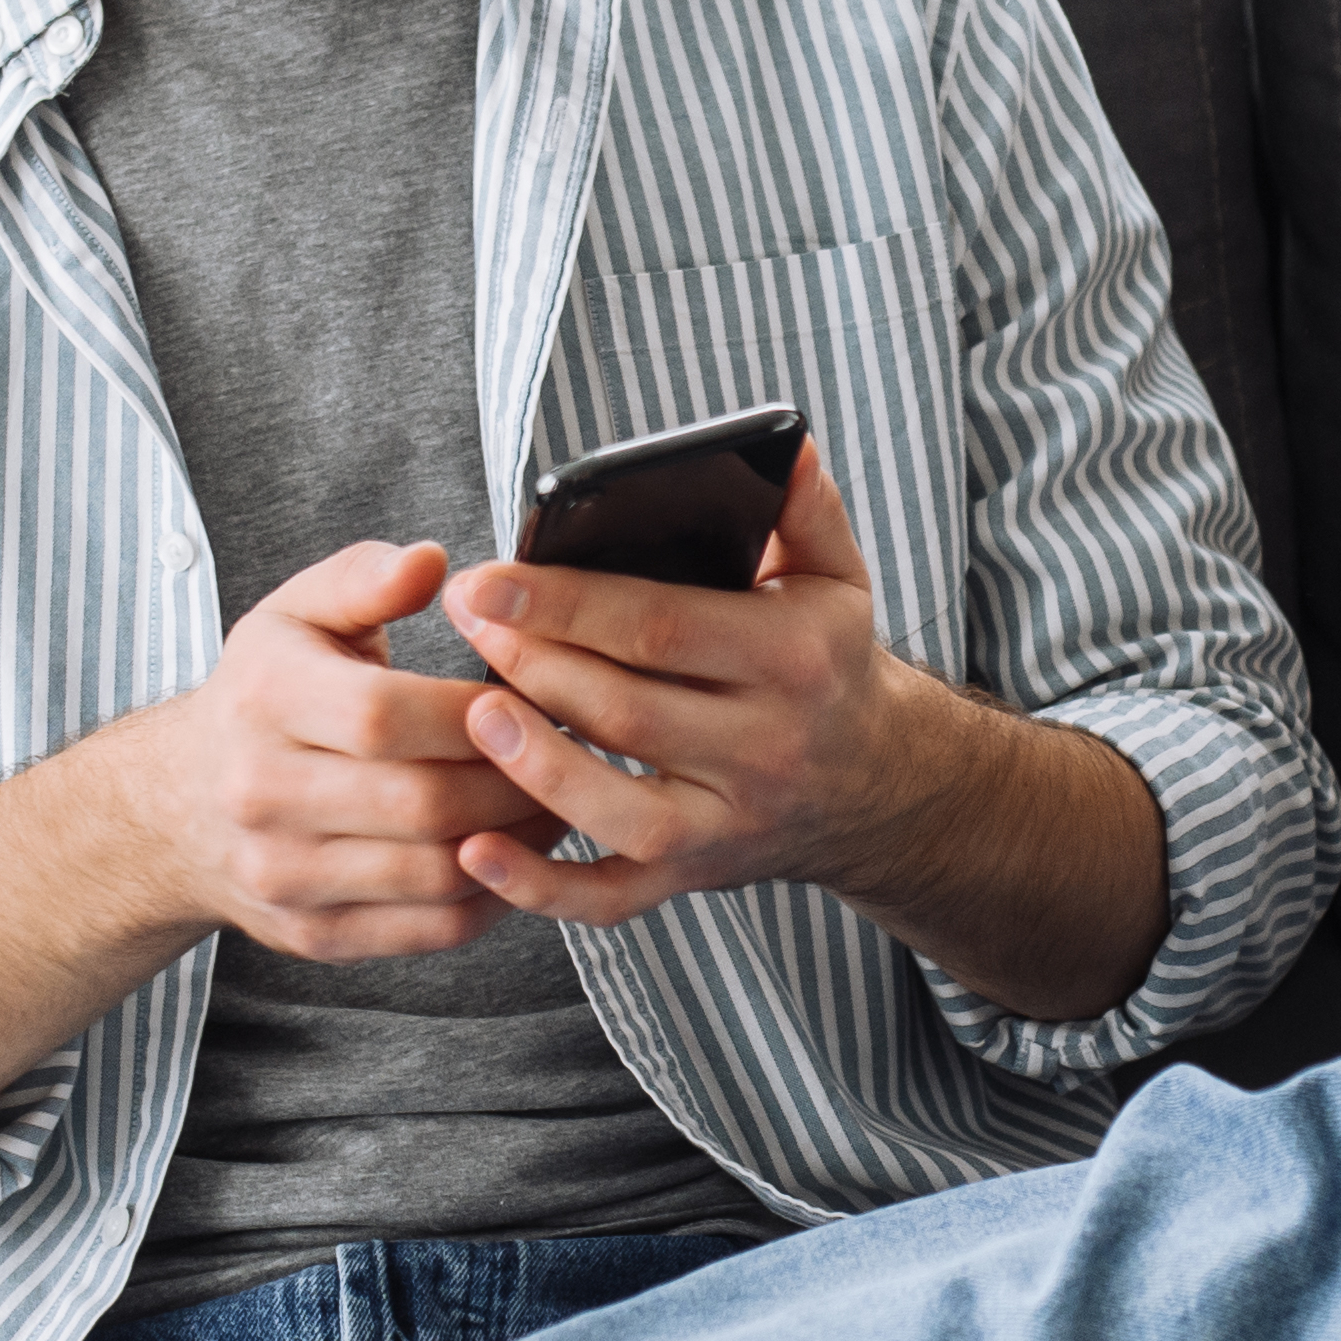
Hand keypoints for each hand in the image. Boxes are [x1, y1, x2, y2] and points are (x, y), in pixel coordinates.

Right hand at [107, 539, 557, 962]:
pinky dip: (494, 896)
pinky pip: (431, 929)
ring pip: (436, 872)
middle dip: (516, 779)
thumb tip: (433, 562)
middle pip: (422, 801)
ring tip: (561, 800)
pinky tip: (521, 854)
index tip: (536, 695)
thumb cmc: (263, 696)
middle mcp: (261, 794)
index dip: (478, 711)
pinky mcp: (314, 934)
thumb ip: (365, 578)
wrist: (178, 809)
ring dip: (520, 841)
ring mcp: (285, 875)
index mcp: (263, 701)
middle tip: (574, 754)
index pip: (386, 714)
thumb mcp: (296, 615)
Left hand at [440, 445, 952, 924]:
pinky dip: (541, 888)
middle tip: (464, 620)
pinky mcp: (694, 874)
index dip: (568, 603)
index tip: (489, 576)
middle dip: (534, 663)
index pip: (665, 627)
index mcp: (794, 661)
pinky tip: (476, 850)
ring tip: (473, 711)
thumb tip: (781, 441)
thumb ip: (805, 509)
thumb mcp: (836, 579)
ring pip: (618, 810)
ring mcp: (727, 823)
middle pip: (627, 710)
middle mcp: (765, 749)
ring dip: (535, 767)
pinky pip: (612, 899)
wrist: (876, 785)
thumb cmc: (830, 662)